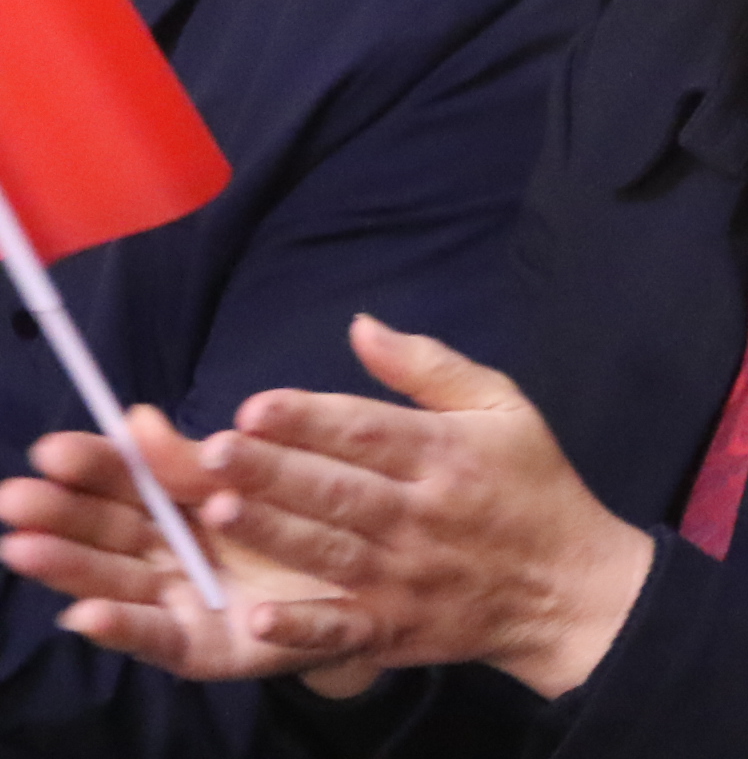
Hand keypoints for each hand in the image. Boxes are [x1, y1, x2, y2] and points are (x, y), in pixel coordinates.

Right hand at [1, 410, 376, 689]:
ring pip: (118, 583)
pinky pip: (163, 641)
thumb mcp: (274, 470)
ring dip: (70, 568)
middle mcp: (177, 553)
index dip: (91, 463)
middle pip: (108, 530)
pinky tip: (88, 615)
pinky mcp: (210, 648)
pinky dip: (126, 630)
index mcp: (192, 499)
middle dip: (58, 515)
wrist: (391, 587)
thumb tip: (138, 419)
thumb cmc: (326, 517)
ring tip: (26, 549)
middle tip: (15, 497)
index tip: (52, 447)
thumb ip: (201, 454)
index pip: (131, 476)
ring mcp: (188, 602)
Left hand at [185, 317, 654, 699]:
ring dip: (273, 533)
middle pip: (338, 489)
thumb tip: (360, 327)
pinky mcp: (396, 628)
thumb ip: (428, 367)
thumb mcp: (502, 409)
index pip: (368, 430)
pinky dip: (301, 627)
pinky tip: (258, 617)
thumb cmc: (532, 487)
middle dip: (273, 470)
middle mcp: (422, 514)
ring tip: (216, 512)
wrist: (571, 587)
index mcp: (446, 454)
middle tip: (211, 454)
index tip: (254, 406)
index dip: (310, 418)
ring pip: (329, 551)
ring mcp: (406, 576)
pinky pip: (342, 628)